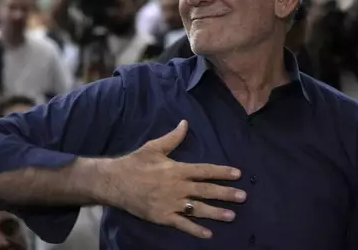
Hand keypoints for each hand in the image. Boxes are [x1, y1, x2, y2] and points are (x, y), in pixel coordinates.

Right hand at [104, 120, 244, 238]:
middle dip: (226, 194)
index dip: (222, 172)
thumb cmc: (135, 163)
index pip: (205, 170)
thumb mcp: (154, 147)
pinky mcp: (163, 216)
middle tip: (243, 197)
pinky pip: (182, 224)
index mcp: (177, 169)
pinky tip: (208, 234)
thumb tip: (185, 123)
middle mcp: (178, 187)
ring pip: (198, 209)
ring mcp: (171, 203)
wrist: (115, 182)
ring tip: (232, 216)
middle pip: (206, 190)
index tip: (238, 174)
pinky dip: (195, 230)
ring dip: (216, 213)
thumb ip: (173, 137)